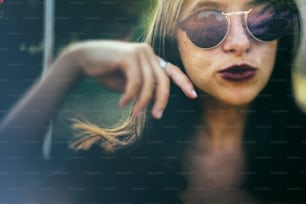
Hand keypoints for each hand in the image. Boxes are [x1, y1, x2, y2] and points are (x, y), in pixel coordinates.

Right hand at [63, 40, 197, 118]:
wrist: (84, 60)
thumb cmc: (107, 72)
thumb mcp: (129, 82)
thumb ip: (143, 88)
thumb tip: (155, 101)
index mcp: (150, 58)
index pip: (171, 70)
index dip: (183, 82)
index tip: (193, 95)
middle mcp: (148, 52)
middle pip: (164, 80)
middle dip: (162, 100)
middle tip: (157, 116)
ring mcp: (139, 52)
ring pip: (149, 83)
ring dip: (142, 102)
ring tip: (134, 113)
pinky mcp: (129, 56)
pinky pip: (135, 82)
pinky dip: (130, 96)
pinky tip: (122, 104)